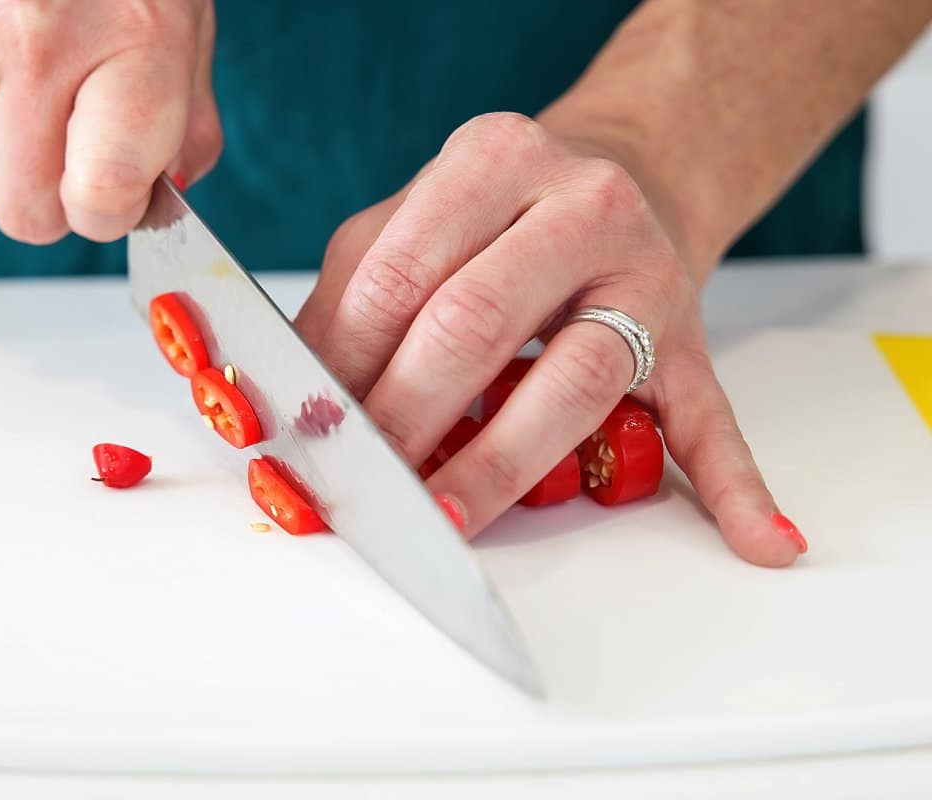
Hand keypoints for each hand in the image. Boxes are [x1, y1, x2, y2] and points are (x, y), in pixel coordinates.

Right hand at [0, 0, 220, 243]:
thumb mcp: (184, 33)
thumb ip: (185, 130)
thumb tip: (153, 204)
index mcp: (127, 45)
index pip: (98, 200)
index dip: (111, 213)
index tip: (118, 195)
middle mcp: (31, 44)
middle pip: (24, 213)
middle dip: (55, 200)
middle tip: (75, 148)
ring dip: (5, 156)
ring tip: (31, 84)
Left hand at [295, 113, 803, 566]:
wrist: (619, 177)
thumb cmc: (495, 214)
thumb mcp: (410, 222)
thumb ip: (353, 300)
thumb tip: (295, 401)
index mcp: (494, 161)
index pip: (398, 275)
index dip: (344, 366)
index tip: (306, 433)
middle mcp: (581, 205)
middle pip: (474, 321)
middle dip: (404, 417)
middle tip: (358, 482)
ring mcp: (647, 276)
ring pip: (574, 378)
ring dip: (499, 462)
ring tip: (444, 517)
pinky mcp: (691, 340)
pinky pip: (714, 418)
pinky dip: (735, 485)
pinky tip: (761, 537)